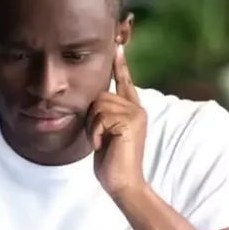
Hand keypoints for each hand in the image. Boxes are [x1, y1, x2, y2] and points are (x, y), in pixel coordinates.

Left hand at [86, 45, 147, 197]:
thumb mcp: (106, 132)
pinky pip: (100, 117)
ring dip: (93, 126)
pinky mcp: (131, 121)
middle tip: (99, 138)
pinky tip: (103, 145)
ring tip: (102, 142)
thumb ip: (104, 114)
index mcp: (132, 109)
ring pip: (98, 105)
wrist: (123, 183)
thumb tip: (94, 100)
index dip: (120, 64)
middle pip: (100, 95)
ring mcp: (136, 114)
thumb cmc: (111, 162)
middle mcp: (137, 108)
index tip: (116, 46)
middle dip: (91, 117)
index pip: (124, 82)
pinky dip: (95, 133)